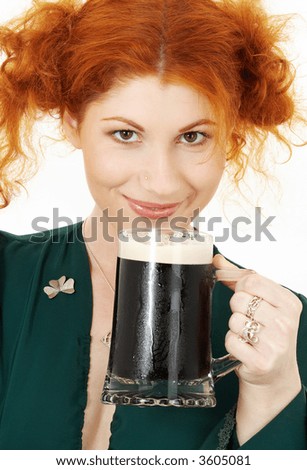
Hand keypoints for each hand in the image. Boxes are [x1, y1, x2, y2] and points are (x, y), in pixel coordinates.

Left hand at [213, 254, 302, 443]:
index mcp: (289, 303)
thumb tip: (218, 260)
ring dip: (235, 328)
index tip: (247, 298)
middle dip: (237, 309)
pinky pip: (230, 339)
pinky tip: (246, 348)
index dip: (241, 288)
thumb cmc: (268, 334)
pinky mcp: (260, 361)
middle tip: (250, 321)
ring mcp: (274, 343)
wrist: (275, 374)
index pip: (252, 280)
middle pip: (240, 299)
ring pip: (233, 319)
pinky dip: (232, 343)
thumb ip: (240, 279)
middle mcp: (285, 323)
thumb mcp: (263, 303)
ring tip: (249, 336)